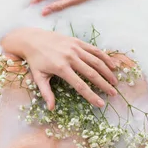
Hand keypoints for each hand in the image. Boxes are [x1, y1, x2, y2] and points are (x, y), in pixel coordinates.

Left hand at [1, 27, 118, 109]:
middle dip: (104, 84)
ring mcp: (75, 48)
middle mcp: (70, 57)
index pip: (80, 85)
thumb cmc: (35, 61)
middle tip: (113, 93)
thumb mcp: (38, 77)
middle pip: (92, 73)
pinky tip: (112, 65)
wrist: (32, 39)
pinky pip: (94, 50)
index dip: (91, 95)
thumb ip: (46, 93)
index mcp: (61, 68)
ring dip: (107, 71)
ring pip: (96, 61)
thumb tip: (51, 108)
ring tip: (115, 82)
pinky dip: (105, 57)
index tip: (101, 103)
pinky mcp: (77, 41)